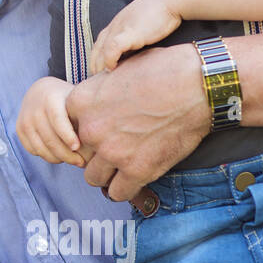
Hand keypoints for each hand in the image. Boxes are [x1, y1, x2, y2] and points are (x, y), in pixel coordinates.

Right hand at [16, 77, 83, 166]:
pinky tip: (59, 154)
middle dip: (68, 155)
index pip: (58, 121)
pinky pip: (33, 150)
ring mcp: (24, 120)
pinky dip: (47, 155)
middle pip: (51, 140)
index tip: (78, 148)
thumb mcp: (76, 101)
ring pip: (42, 149)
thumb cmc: (67, 99)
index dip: (68, 137)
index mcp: (50, 99)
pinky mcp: (19, 129)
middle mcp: (34, 109)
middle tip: (81, 163)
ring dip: (59, 158)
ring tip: (73, 160)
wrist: (41, 91)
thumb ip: (85, 116)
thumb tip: (101, 141)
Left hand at [65, 43, 210, 201]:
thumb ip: (96, 92)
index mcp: (80, 101)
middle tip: (116, 147)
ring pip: (93, 178)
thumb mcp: (116, 71)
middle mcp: (91, 129)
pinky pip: (118, 193)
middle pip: (80, 154)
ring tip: (123, 165)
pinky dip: (125, 188)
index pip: (66, 129)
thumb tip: (91, 105)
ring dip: (107, 173)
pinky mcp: (137, 170)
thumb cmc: (161, 70)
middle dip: (95, 153)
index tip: (99, 131)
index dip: (83, 131)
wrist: (196, 85)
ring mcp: (112, 152)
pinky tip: (135, 178)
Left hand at [88, 0, 182, 74]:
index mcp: (117, 23)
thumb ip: (137, 35)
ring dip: (99, 65)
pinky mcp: (130, 33)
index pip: (100, 42)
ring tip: (101, 79)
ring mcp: (121, 28)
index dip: (97, 57)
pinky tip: (111, 68)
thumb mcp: (143, 24)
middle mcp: (115, 25)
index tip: (98, 70)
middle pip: (97, 48)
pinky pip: (112, 48)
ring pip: (101, 49)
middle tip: (95, 79)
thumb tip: (138, 49)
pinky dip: (109, 59)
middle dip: (94, 64)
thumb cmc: (162, 11)